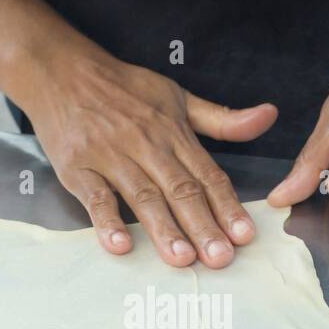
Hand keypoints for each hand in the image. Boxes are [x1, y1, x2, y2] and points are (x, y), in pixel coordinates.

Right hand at [20, 52, 277, 267]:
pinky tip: (119, 246)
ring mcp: (110, 156)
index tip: (244, 235)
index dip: (227, 206)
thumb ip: (222, 119)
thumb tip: (268, 117)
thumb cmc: (123, 88)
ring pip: (143, 197)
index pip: (207, 175)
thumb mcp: (177, 96)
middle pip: (180, 190)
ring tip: (182, 259)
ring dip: (163, 229)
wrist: (60, 69)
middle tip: (220, 258)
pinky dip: (106, 221)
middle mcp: (146, 145)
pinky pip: (95, 197)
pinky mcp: (77, 167)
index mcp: (173, 133)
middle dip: (203, 226)